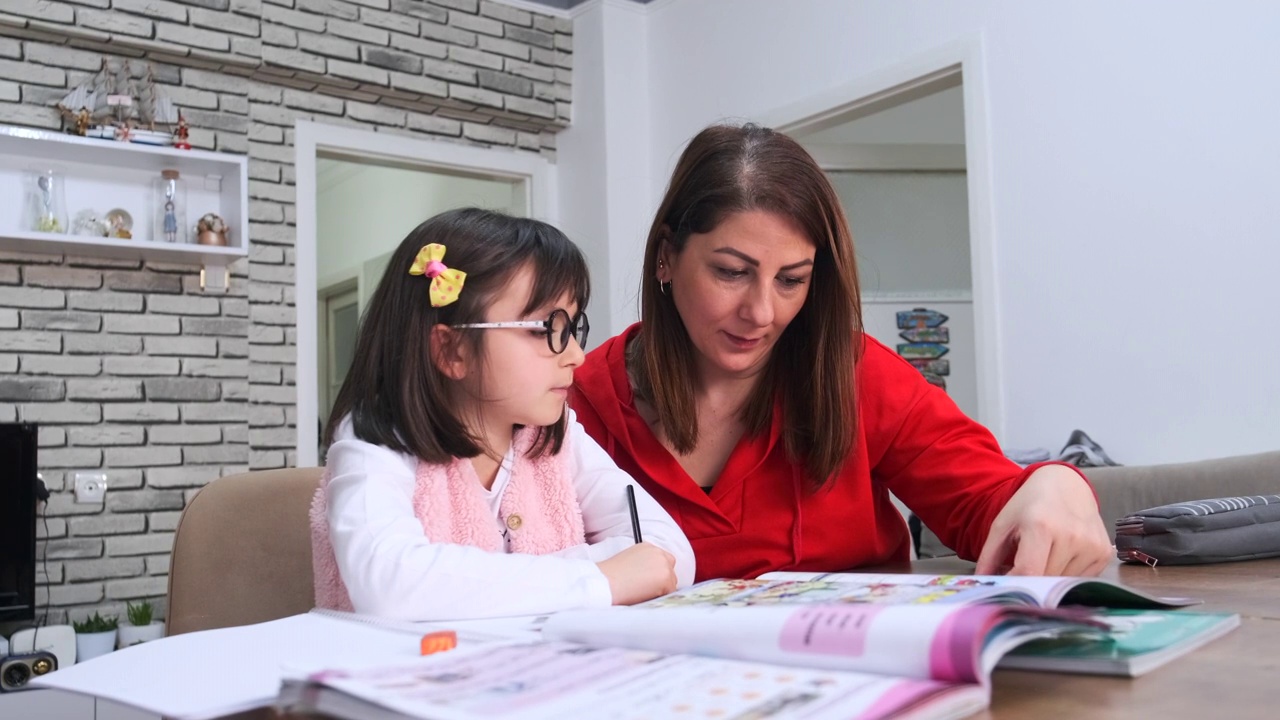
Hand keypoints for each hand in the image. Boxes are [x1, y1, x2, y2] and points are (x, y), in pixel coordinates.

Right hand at [596, 542, 677, 604]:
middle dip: (662, 580)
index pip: (662, 559)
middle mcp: (658, 552)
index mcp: (647, 546)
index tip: (649, 581)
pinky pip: (670, 593)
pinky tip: (645, 596)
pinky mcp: (666, 578)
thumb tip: (651, 578)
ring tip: (642, 593)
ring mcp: (664, 565)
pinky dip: (660, 597)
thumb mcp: (628, 562)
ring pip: (671, 582)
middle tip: (648, 590)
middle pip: (670, 569)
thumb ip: (643, 565)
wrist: (605, 582)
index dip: (656, 573)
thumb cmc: (610, 577)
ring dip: (661, 590)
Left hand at [975, 465, 1112, 575]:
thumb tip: (981, 586)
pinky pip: (1081, 580)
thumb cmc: (1029, 506)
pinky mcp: (1104, 554)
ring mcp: (1092, 546)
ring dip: (1049, 578)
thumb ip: (989, 556)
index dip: (1016, 585)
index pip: (1029, 572)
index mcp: (1041, 526)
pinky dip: (1067, 575)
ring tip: (1044, 556)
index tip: (1007, 588)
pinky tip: (1062, 556)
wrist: (1066, 485)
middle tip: (1022, 571)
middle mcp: (1071, 536)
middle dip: (1031, 581)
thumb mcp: (1003, 524)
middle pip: (1046, 580)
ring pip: (1063, 583)